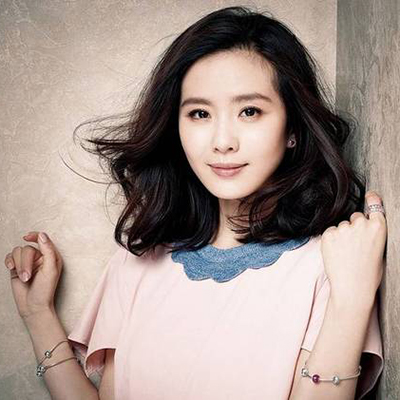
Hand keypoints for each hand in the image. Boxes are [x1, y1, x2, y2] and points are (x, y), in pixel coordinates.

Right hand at [4, 231, 62, 319]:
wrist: (33, 306)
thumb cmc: (45, 289)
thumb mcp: (50, 269)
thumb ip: (48, 251)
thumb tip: (42, 235)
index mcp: (51, 256)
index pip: (43, 240)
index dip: (35, 236)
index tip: (26, 237)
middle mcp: (40, 257)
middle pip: (27, 249)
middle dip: (25, 263)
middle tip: (27, 277)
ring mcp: (27, 262)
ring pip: (17, 252)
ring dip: (18, 265)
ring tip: (23, 278)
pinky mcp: (17, 268)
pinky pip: (9, 257)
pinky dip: (9, 261)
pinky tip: (11, 268)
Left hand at [321, 191, 386, 305]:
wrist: (352, 287)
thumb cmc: (368, 273)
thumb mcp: (380, 249)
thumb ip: (372, 233)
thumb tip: (365, 224)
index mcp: (379, 227)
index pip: (374, 204)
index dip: (371, 199)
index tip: (369, 195)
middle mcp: (361, 224)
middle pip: (355, 217)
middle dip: (354, 227)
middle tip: (354, 246)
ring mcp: (343, 228)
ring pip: (341, 226)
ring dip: (341, 235)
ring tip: (345, 253)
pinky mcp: (329, 234)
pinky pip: (330, 232)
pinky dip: (331, 240)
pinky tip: (337, 253)